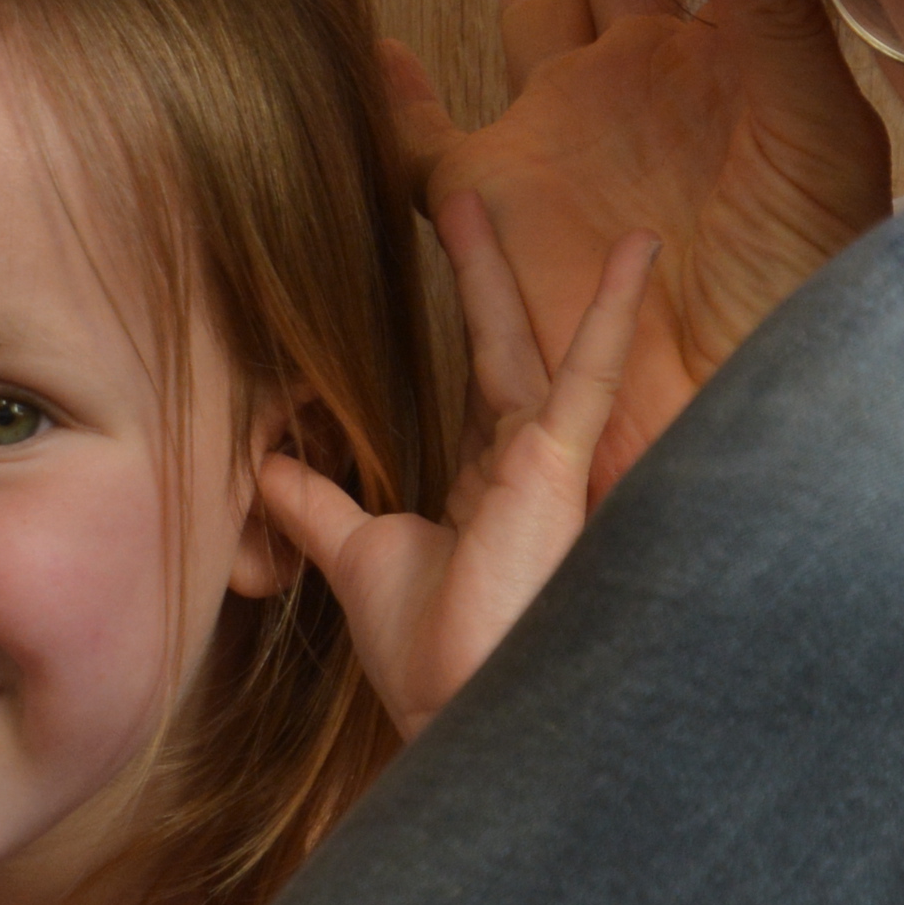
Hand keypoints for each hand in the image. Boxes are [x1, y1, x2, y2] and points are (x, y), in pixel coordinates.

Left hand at [262, 197, 656, 736]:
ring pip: (536, 346)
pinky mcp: (561, 466)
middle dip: (480, 275)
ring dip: (518, 274)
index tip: (440, 265)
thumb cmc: (428, 653)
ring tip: (498, 196)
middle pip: (500, 348)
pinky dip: (611, 313)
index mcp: (488, 487)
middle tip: (458, 197)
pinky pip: (589, 374)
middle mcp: (524, 468)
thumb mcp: (358, 558)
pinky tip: (639, 251)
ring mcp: (548, 465)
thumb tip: (265, 462)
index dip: (458, 324)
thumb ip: (318, 507)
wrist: (461, 709)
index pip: (474, 388)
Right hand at [403, 0, 890, 498]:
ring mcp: (564, 129)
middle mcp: (644, 76)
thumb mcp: (817, 136)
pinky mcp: (489, 195)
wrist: (737, 399)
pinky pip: (420, 139)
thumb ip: (775, 12)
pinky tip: (373, 43)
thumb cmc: (803, 282)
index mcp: (728, 53)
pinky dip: (388, 98)